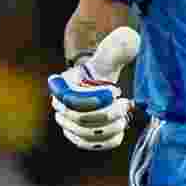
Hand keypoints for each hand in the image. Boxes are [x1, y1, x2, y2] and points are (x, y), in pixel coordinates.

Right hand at [47, 26, 140, 150]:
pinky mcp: (79, 136)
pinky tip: (120, 129)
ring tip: (124, 116)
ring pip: (84, 134)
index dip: (94, 99)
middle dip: (107, 114)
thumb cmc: (105, 64)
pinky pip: (90, 145)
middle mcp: (60, 105)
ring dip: (109, 128)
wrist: (100, 81)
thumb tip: (125, 40)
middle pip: (79, 118)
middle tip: (125, 104)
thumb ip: (116, 47)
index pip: (71, 98)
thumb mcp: (110, 52)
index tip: (116, 91)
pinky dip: (107, 140)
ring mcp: (67, 123)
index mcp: (62, 84)